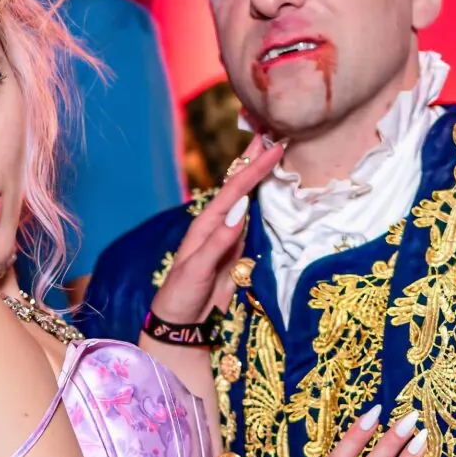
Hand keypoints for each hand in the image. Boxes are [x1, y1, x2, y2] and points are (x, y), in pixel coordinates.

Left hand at [150, 135, 281, 327]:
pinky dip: (267, 203)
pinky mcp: (240, 254)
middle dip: (254, 160)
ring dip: (261, 176)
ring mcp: (230, 238)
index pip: (234, 190)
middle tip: (273, 132)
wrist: (181, 324)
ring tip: (274, 152)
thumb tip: (239, 214)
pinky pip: (256, 223)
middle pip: (240, 186)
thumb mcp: (197, 271)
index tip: (274, 147)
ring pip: (250, 200)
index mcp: (206, 225)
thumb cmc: (181, 296)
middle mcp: (219, 226)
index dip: (254, 168)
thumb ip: (218, 244)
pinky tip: (275, 192)